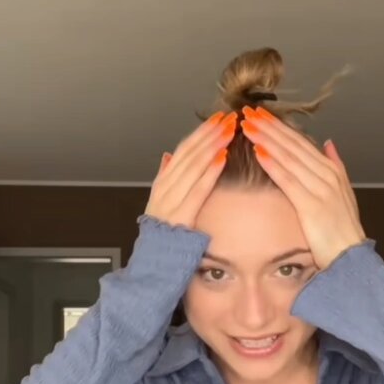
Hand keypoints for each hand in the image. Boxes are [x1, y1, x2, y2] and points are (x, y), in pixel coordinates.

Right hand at [144, 111, 236, 228]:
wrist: (153, 265)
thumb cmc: (163, 238)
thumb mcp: (160, 204)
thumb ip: (165, 179)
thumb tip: (167, 156)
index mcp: (162, 184)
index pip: (183, 151)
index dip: (200, 133)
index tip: (217, 119)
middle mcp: (165, 189)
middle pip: (189, 154)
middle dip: (210, 133)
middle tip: (228, 118)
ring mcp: (171, 202)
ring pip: (193, 166)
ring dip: (213, 145)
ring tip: (229, 130)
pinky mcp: (181, 217)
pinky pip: (197, 190)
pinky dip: (210, 172)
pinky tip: (222, 157)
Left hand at [240, 106, 366, 270]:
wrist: (350, 258)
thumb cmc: (342, 231)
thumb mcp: (343, 194)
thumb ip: (336, 166)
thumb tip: (328, 143)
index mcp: (332, 171)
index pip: (301, 143)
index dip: (280, 127)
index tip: (261, 114)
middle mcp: (327, 175)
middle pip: (293, 145)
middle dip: (270, 127)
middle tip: (248, 111)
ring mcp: (321, 190)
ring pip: (289, 158)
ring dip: (267, 139)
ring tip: (247, 125)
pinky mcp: (312, 206)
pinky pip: (289, 181)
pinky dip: (274, 165)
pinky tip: (258, 152)